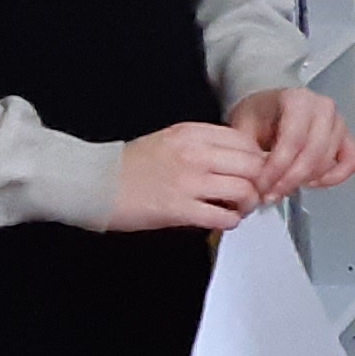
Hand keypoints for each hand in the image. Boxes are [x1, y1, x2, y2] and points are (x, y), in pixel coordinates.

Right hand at [107, 123, 267, 232]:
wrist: (95, 183)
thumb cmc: (132, 164)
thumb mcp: (172, 140)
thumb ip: (206, 145)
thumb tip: (242, 158)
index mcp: (193, 133)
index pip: (246, 142)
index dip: (258, 159)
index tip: (256, 170)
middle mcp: (194, 154)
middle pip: (252, 165)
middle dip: (259, 183)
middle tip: (253, 192)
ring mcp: (188, 182)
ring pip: (244, 191)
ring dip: (247, 204)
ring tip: (238, 208)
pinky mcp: (179, 209)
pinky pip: (223, 217)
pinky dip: (230, 221)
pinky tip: (223, 220)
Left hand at [227, 87, 354, 200]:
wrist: (268, 108)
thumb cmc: (258, 115)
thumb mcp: (243, 128)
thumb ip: (250, 152)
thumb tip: (257, 178)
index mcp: (298, 99)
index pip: (293, 140)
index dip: (277, 168)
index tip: (263, 185)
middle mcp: (323, 108)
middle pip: (313, 154)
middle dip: (290, 180)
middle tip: (271, 193)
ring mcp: (338, 123)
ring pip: (328, 161)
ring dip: (306, 180)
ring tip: (284, 187)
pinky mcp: (347, 137)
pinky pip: (350, 162)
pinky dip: (333, 177)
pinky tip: (312, 182)